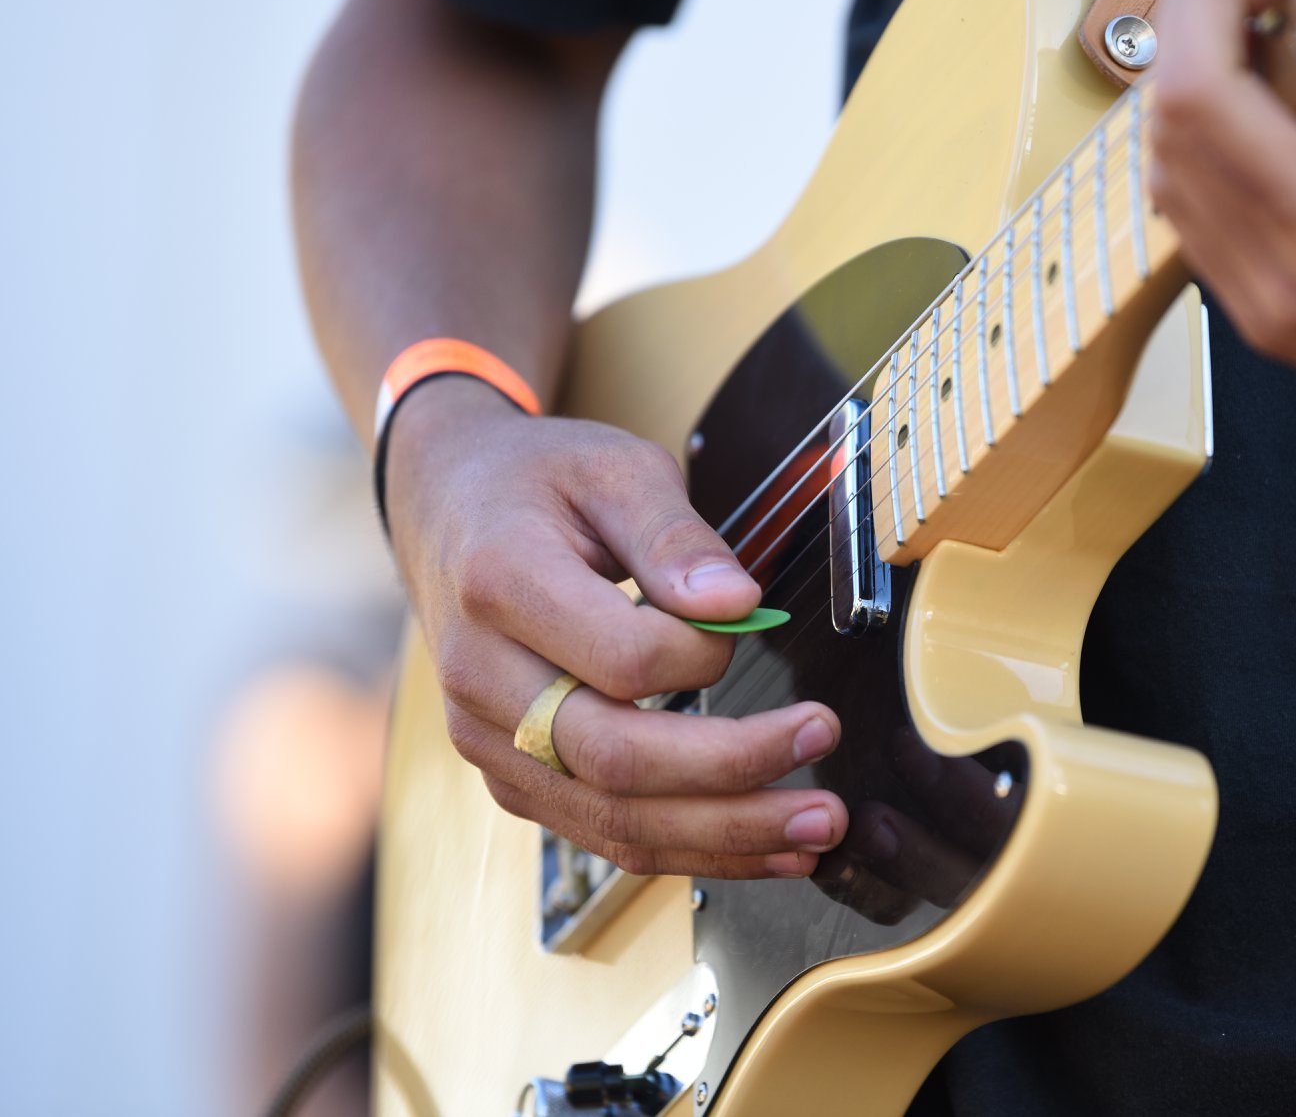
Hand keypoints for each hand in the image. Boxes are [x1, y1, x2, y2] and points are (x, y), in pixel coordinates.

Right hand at [385, 376, 846, 877]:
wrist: (448, 509)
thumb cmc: (538, 484)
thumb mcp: (613, 469)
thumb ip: (675, 536)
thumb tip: (737, 603)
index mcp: (501, 583)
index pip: (622, 658)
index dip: (703, 655)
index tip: (751, 623)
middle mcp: (480, 676)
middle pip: (616, 760)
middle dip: (735, 775)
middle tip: (825, 764)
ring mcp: (488, 739)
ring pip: (611, 819)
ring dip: (724, 836)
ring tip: (814, 832)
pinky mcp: (512, 776)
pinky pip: (602, 832)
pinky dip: (690, 848)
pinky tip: (762, 845)